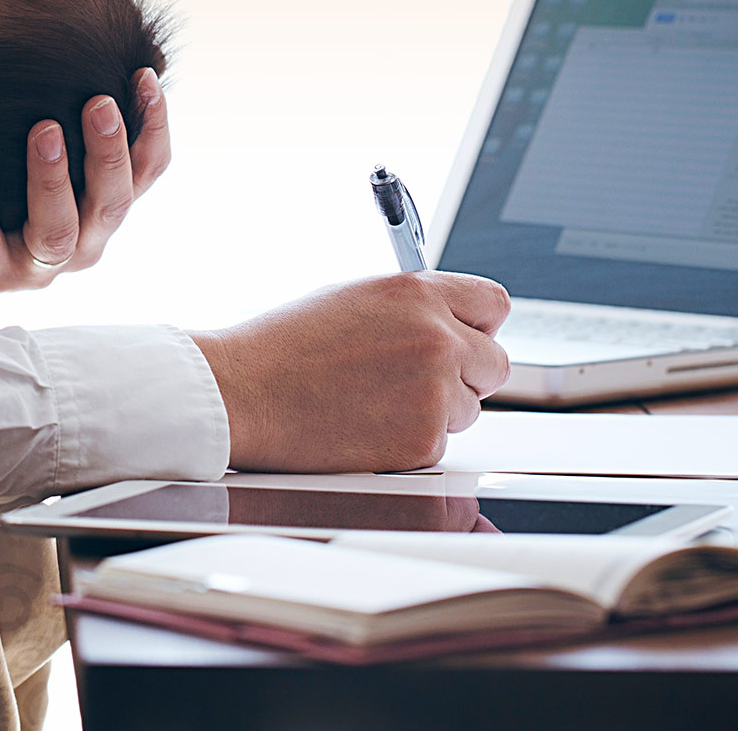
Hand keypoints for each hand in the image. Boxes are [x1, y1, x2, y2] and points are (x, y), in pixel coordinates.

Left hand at [0, 68, 169, 292]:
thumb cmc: (8, 172)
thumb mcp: (47, 141)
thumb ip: (77, 109)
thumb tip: (120, 51)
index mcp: (106, 208)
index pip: (148, 170)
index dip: (153, 126)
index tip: (143, 77)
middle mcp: (83, 242)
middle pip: (112, 204)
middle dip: (109, 153)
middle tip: (99, 103)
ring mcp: (36, 265)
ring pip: (57, 231)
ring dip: (53, 179)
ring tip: (43, 130)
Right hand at [189, 272, 511, 473]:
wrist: (243, 393)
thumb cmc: (284, 347)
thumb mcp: (357, 298)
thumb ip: (414, 308)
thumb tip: (452, 323)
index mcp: (418, 293)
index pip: (494, 304)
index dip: (478, 325)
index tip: (466, 337)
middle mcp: (436, 338)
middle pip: (494, 363)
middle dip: (465, 374)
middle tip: (419, 382)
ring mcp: (434, 391)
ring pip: (468, 408)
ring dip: (435, 410)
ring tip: (374, 402)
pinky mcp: (422, 440)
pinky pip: (439, 444)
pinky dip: (409, 442)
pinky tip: (365, 426)